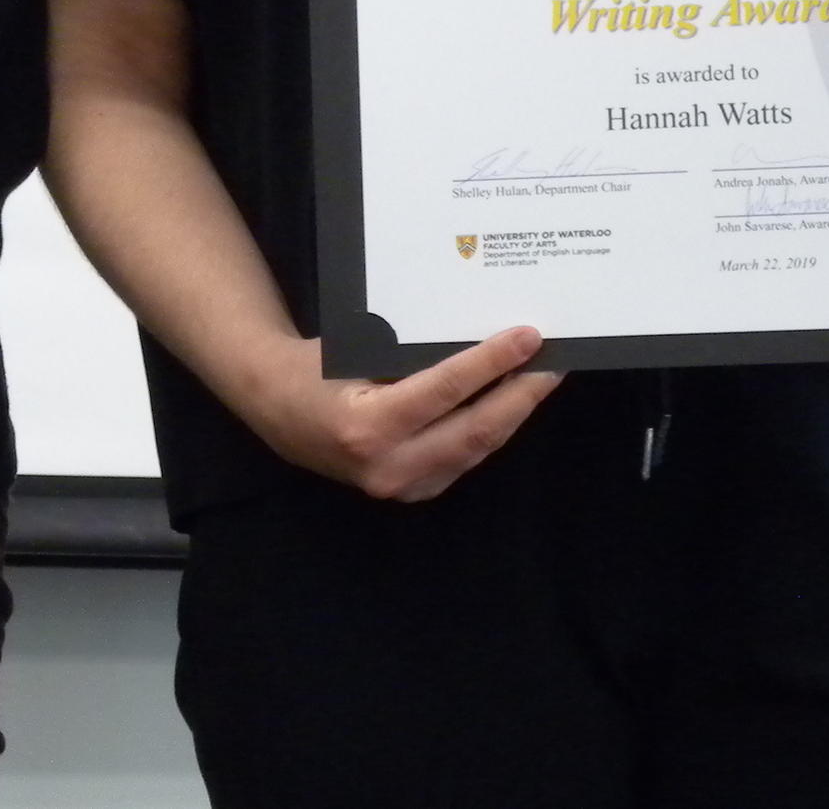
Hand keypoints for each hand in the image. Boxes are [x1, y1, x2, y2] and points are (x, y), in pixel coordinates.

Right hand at [232, 326, 559, 502]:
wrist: (277, 410)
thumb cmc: (313, 368)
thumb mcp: (357, 351)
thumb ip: (410, 356)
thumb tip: (477, 341)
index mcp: (369, 426)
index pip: (447, 390)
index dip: (492, 362)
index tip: (528, 337)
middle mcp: (388, 465)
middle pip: (474, 430)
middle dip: (519, 394)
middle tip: (551, 363)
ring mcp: (401, 487)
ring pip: (475, 450)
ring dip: (511, 414)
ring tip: (539, 381)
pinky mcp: (411, 492)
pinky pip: (462, 460)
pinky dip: (487, 432)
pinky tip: (507, 407)